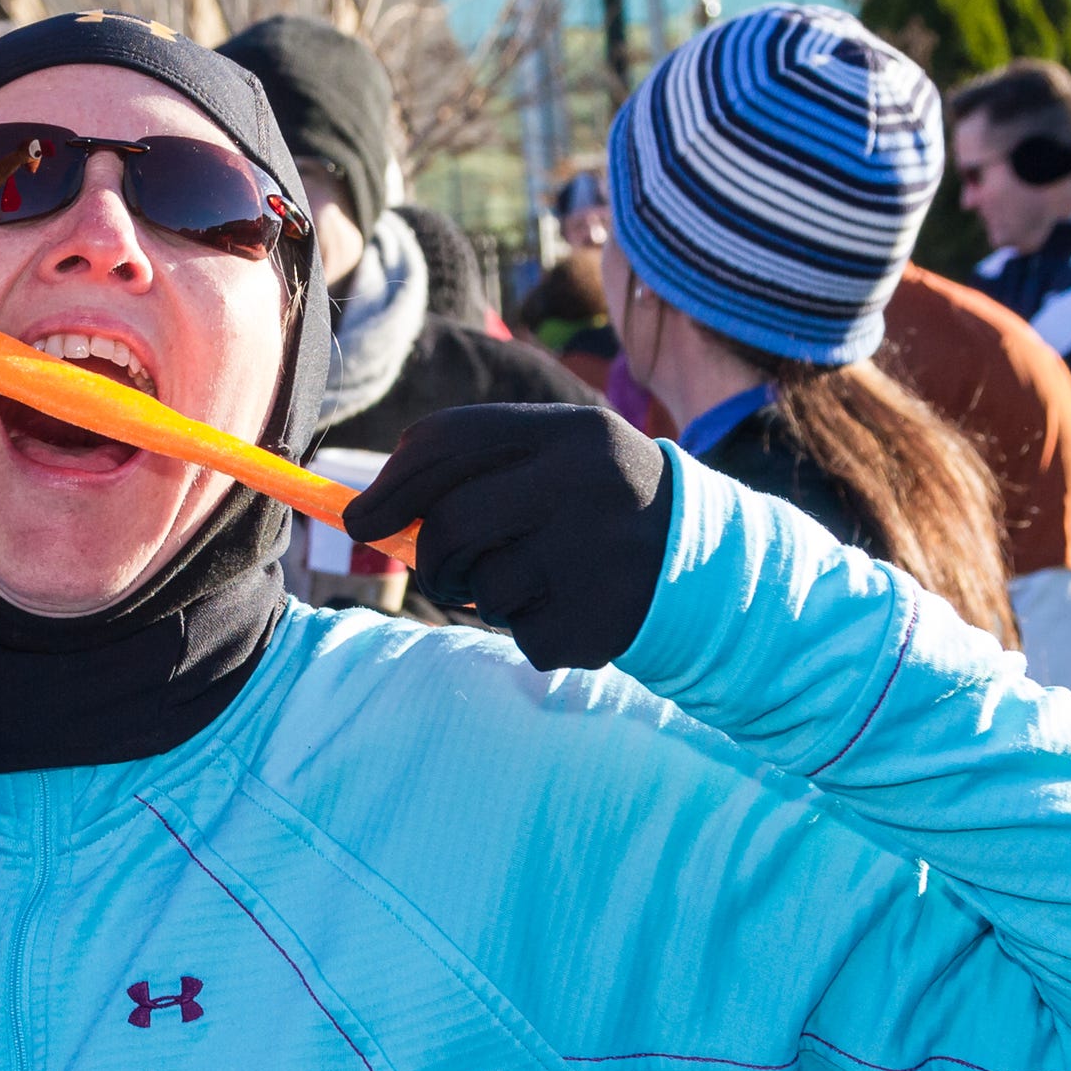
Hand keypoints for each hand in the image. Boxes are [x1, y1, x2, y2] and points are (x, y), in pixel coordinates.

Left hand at [343, 404, 672, 670]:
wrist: (712, 565)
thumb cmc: (603, 505)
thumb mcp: (561, 461)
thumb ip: (479, 471)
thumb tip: (372, 513)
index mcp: (572, 433)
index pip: (449, 442)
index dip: (392, 483)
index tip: (358, 518)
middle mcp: (585, 486)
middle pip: (451, 524)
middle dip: (432, 557)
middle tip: (442, 572)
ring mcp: (595, 558)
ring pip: (482, 587)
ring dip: (488, 595)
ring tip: (538, 583)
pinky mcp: (598, 624)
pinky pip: (521, 637)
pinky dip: (533, 631)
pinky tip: (577, 608)